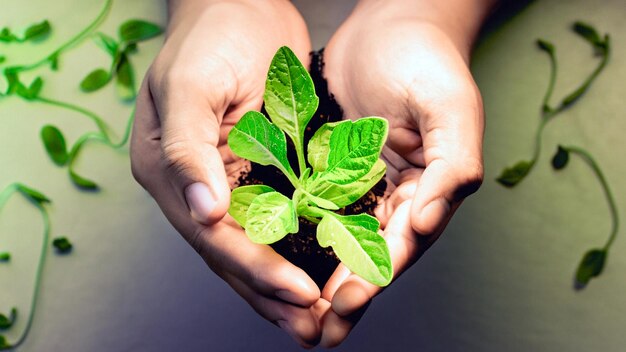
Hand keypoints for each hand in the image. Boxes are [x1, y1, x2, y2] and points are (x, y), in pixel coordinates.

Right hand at [130, 0, 324, 346]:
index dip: (256, 269)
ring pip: (253, 247)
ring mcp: (223, 182)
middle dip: (272, 294)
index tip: (300, 293)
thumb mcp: (192, 86)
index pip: (214, 236)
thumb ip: (189, 151)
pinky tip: (316, 275)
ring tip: (316, 322)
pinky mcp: (254, 172)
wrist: (240, 3)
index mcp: (170, 171)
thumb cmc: (213, 35)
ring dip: (282, 286)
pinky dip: (294, 252)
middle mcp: (193, 187)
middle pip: (232, 254)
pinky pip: (274, 222)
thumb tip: (202, 214)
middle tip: (313, 329)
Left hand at [319, 0, 492, 345]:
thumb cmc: (428, 60)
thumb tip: (429, 223)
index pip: (401, 244)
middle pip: (371, 255)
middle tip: (318, 331)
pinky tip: (281, 256)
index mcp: (428, 190)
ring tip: (297, 313)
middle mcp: (396, 194)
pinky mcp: (333, 165)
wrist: (394, 21)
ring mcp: (363, 182)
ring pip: (340, 240)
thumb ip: (453, 166)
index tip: (344, 302)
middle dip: (346, 293)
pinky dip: (302, 235)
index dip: (375, 277)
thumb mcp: (451, 109)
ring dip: (321, 277)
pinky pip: (316, 206)